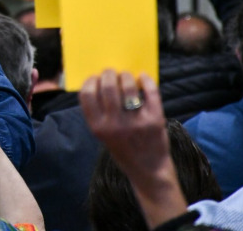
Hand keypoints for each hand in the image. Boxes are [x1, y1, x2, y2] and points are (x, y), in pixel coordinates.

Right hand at [80, 71, 171, 189]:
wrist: (148, 170)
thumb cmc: (122, 148)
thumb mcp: (103, 135)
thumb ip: (100, 113)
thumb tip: (100, 82)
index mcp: (98, 127)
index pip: (87, 95)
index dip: (90, 81)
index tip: (94, 77)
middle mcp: (115, 124)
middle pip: (107, 86)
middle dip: (108, 73)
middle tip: (111, 72)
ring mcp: (136, 122)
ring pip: (128, 86)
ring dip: (126, 76)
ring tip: (126, 76)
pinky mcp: (155, 120)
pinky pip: (150, 92)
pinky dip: (146, 80)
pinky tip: (143, 77)